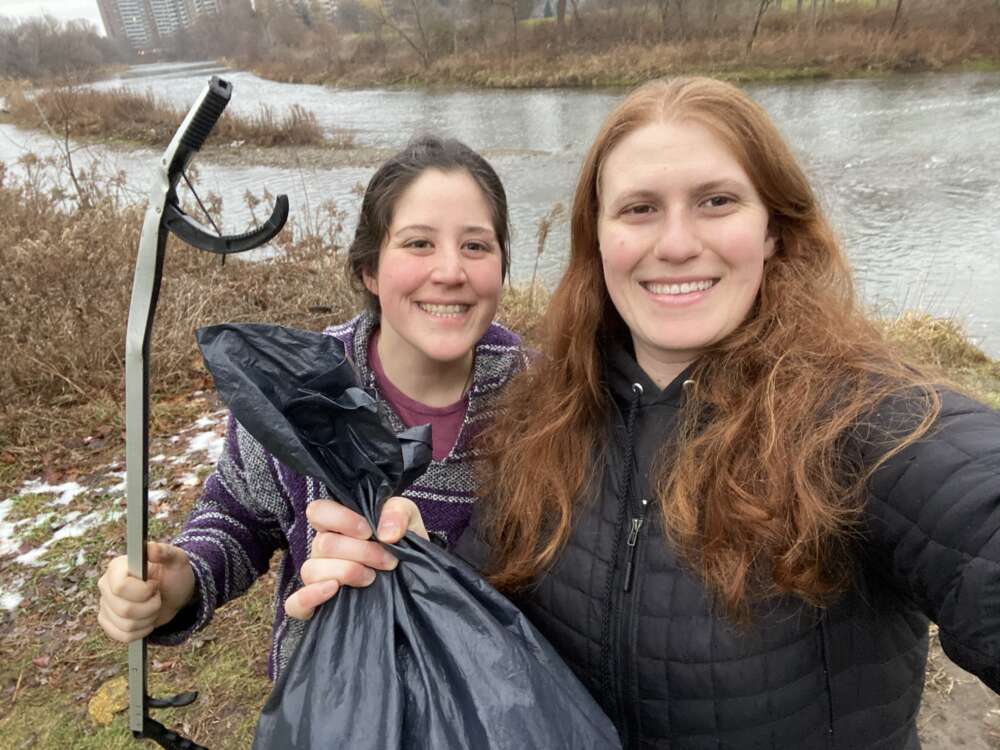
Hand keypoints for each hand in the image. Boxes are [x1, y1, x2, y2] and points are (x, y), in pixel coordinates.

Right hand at [97, 542, 195, 642]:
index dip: (143, 591)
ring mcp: (105, 605)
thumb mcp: (177, 560)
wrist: (174, 594)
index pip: (120, 587)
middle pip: (124, 609)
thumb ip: (165, 552)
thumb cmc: (174, 574)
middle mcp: (106, 585)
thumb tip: (150, 547)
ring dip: (148, 619)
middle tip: (158, 597)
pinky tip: (147, 620)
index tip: (155, 585)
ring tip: (154, 606)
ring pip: (125, 625)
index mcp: (117, 567)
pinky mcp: (108, 622)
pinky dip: (141, 631)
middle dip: (150, 607)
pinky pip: (123, 636)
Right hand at [284, 496, 427, 620]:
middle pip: (323, 544)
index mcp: (338, 524)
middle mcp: (323, 549)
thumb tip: (386, 533)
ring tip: (372, 578)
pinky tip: (333, 590)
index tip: (368, 531)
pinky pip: (295, 603)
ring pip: (311, 570)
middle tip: (388, 561)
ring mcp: (318, 577)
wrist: (413, 579)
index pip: (318, 511)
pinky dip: (309, 597)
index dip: (340, 519)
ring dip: (346, 572)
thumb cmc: (403, 544)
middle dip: (361, 552)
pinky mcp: (316, 606)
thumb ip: (398, 513)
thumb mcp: (408, 519)